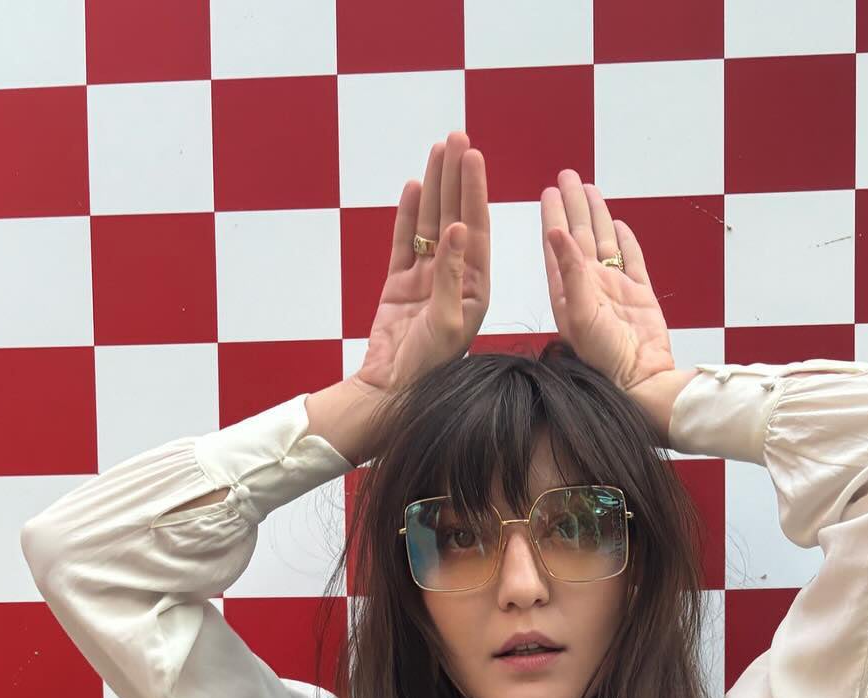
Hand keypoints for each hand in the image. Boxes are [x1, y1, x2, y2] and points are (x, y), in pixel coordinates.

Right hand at [352, 131, 490, 399]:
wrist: (392, 391)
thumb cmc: (429, 366)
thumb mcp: (449, 322)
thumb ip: (451, 274)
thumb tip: (456, 228)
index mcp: (474, 288)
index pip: (475, 228)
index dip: (473, 190)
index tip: (473, 156)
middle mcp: (453, 279)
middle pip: (455, 216)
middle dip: (456, 177)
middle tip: (457, 137)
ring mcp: (425, 280)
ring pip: (429, 223)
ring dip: (434, 187)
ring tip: (437, 150)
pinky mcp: (399, 285)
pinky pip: (404, 242)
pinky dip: (407, 215)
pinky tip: (413, 187)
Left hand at [541, 172, 674, 394]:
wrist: (641, 381)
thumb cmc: (604, 358)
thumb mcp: (580, 313)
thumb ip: (570, 271)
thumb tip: (557, 231)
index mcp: (569, 291)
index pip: (558, 244)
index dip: (554, 216)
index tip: (549, 191)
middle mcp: (590, 287)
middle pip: (581, 235)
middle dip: (574, 205)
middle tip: (568, 175)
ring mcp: (615, 290)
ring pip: (605, 243)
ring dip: (598, 216)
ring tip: (591, 189)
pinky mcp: (640, 296)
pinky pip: (632, 261)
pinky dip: (626, 242)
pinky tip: (620, 225)